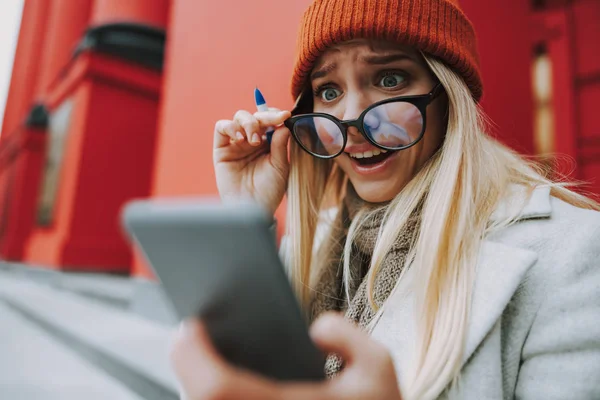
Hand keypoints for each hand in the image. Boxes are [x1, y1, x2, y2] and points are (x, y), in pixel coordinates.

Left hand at [171, 313, 402, 399]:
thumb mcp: (381, 370)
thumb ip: (347, 336)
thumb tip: (313, 330)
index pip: (216, 389)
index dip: (192, 354)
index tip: (192, 328)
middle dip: (188, 369)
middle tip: (191, 342)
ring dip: (200, 392)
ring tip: (202, 362)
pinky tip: (224, 388)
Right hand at [214, 109, 291, 214]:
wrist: (252, 208)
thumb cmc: (268, 191)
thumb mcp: (280, 167)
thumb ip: (280, 145)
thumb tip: (284, 124)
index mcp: (269, 143)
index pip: (271, 120)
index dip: (276, 115)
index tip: (286, 115)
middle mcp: (252, 140)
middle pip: (256, 115)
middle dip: (265, 116)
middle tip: (272, 123)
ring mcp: (236, 143)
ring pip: (239, 117)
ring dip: (249, 123)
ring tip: (255, 141)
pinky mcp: (221, 148)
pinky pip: (221, 127)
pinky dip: (231, 127)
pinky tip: (240, 139)